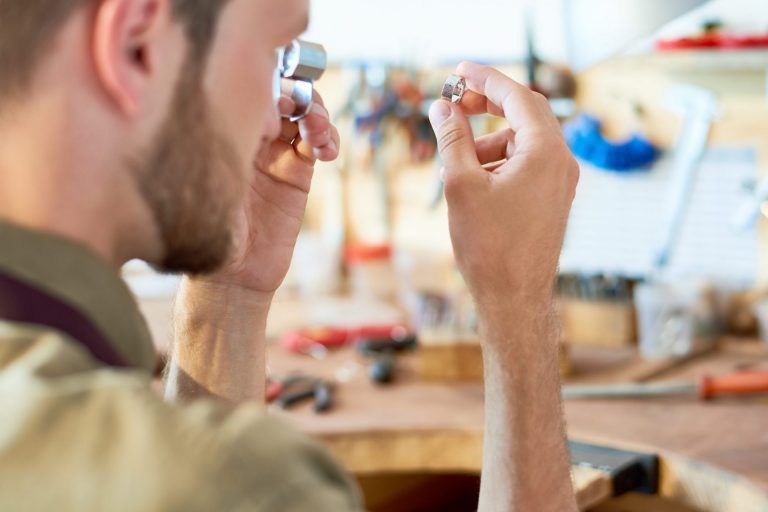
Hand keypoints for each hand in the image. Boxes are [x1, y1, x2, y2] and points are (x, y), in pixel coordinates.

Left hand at [203, 87, 339, 295]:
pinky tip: (327, 150)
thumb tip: (267, 108)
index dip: (269, 83)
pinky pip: (318, 144)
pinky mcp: (298, 174)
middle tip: (297, 106)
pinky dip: (329, 139)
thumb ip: (237, 141)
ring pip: (303, 115)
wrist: (231, 276)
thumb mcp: (215, 178)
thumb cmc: (209, 227)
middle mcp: (248, 137)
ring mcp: (274, 154)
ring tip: (317, 129)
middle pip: (281, 95)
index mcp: (220, 130)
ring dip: (317, 113)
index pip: (248, 88)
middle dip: (296, 93)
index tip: (275, 96)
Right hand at [429, 62, 578, 308]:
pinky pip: (525, 165)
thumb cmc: (490, 246)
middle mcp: (561, 162)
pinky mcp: (552, 199)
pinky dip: (498, 164)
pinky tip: (470, 183)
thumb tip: (443, 107)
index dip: (485, 79)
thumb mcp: (461, 184)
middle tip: (454, 104)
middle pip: (524, 114)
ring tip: (454, 164)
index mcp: (546, 152)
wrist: (515, 299)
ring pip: (521, 142)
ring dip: (487, 142)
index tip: (459, 70)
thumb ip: (452, 138)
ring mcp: (560, 182)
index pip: (517, 96)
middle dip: (487, 106)